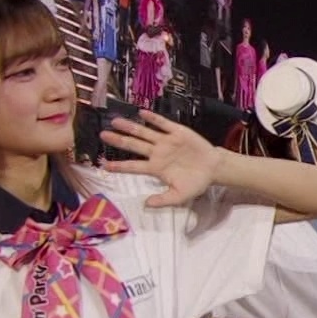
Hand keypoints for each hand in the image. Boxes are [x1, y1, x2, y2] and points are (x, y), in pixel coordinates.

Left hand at [100, 109, 224, 207]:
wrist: (214, 169)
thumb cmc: (195, 182)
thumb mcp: (180, 196)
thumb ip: (163, 200)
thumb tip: (146, 204)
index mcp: (156, 168)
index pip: (133, 166)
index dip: (119, 166)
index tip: (104, 166)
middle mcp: (157, 153)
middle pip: (134, 145)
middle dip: (118, 140)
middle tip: (102, 135)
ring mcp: (166, 141)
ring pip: (144, 133)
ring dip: (130, 127)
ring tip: (115, 121)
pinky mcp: (177, 132)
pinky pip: (162, 124)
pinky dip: (152, 119)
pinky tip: (141, 113)